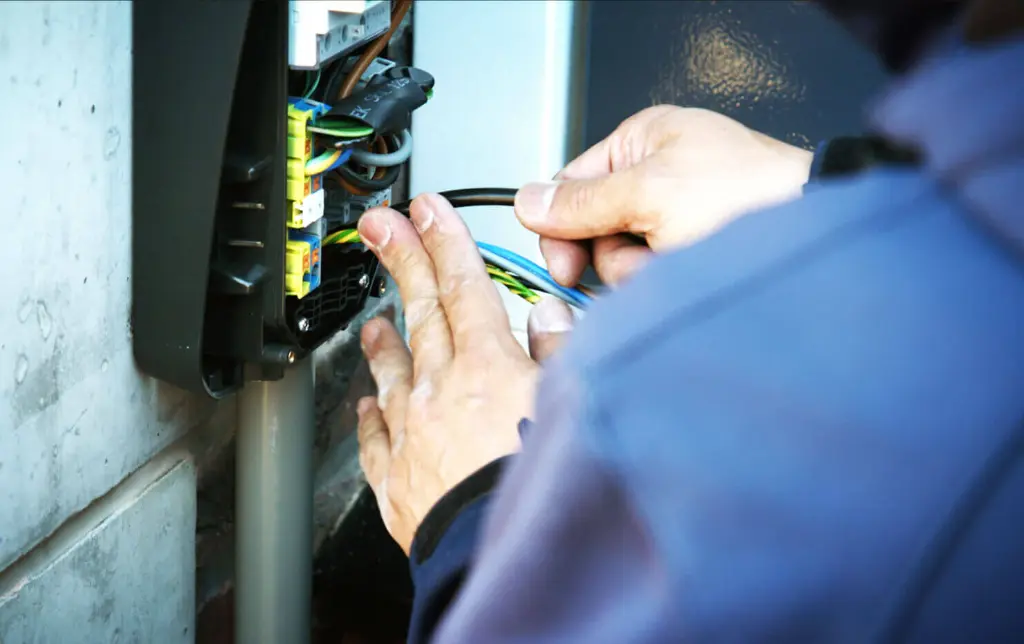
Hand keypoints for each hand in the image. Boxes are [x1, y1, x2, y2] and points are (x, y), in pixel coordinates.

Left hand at [355, 194, 573, 553]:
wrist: (497, 548)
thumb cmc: (539, 478)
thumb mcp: (570, 399)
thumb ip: (559, 351)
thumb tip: (550, 316)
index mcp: (486, 365)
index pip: (462, 285)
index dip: (444, 241)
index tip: (427, 212)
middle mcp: (440, 389)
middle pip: (422, 312)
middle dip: (403, 261)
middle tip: (382, 228)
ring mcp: (412, 432)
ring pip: (391, 371)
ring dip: (383, 340)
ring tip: (373, 322)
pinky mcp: (397, 478)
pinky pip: (374, 437)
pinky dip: (370, 417)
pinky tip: (364, 406)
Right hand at [514, 106, 813, 285]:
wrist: (813, 238)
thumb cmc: (753, 195)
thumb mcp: (650, 192)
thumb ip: (583, 202)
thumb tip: (528, 201)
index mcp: (642, 142)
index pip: (571, 186)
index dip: (560, 227)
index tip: (562, 263)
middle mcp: (656, 178)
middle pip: (592, 230)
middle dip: (613, 253)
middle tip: (639, 257)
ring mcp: (674, 219)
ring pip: (619, 262)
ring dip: (642, 271)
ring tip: (681, 260)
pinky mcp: (691, 255)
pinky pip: (650, 279)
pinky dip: (665, 283)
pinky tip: (691, 275)